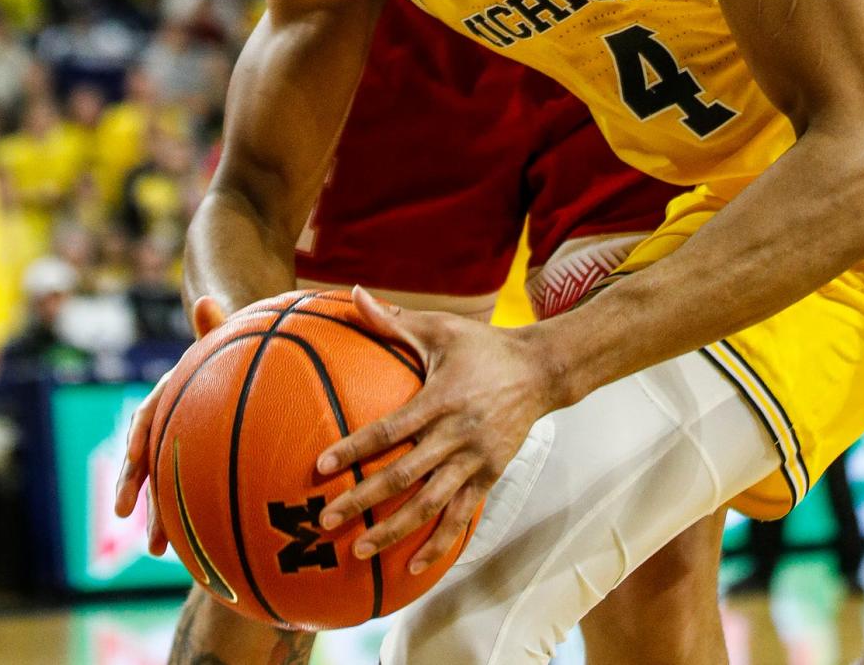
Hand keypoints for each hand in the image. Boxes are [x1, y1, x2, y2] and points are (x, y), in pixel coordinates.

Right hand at [114, 295, 224, 551]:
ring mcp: (184, 446)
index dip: (137, 434)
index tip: (132, 454)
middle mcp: (172, 421)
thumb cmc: (237, 353)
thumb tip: (206, 299)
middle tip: (123, 513)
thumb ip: (215, 328)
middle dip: (133, 485)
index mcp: (173, 392)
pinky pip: (187, 496)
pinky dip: (185, 521)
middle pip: (146, 455)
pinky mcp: (200, 468)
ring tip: (158, 550)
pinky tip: (192, 551)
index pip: (148, 413)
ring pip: (163, 484)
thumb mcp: (227, 341)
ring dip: (156, 516)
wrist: (249, 369)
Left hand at [316, 286, 554, 572]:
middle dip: (363, 501)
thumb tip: (352, 294)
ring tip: (360, 549)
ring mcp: (475, 460)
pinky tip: (414, 568)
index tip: (321, 466)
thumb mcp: (441, 328)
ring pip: (431, 504)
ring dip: (394, 531)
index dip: (355, 449)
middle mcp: (457, 434)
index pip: (390, 429)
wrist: (541, 371)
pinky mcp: (490, 476)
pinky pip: (462, 517)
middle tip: (326, 521)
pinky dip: (440, 544)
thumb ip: (394, 321)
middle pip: (404, 476)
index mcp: (441, 398)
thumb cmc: (482, 346)